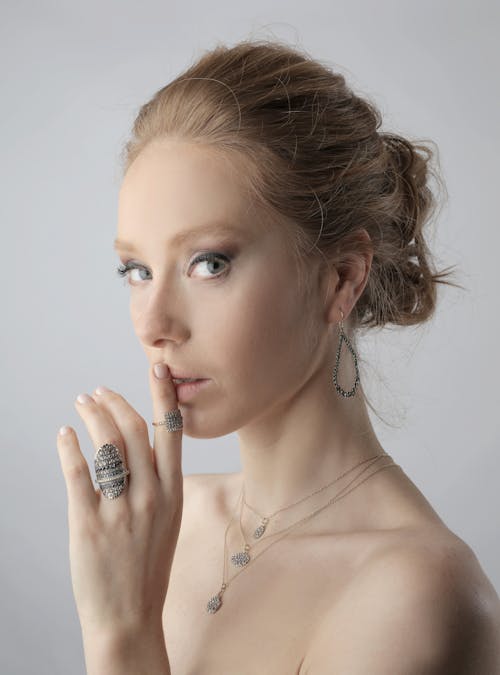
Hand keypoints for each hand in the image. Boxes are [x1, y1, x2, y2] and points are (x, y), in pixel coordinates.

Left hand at [56, 362, 182, 636]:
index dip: (163, 396)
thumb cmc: (148, 566)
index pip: (171, 431)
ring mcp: (120, 510)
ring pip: (107, 445)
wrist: (129, 617)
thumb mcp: (168, 520)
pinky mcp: (88, 524)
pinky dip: (68, 447)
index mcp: (174, 492)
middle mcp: (151, 495)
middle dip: (115, 402)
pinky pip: (78, 473)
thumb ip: (159, 482)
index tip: (157, 369)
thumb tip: (138, 447)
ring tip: (82, 405)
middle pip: (133, 430)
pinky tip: (64, 435)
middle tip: (99, 392)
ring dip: (92, 416)